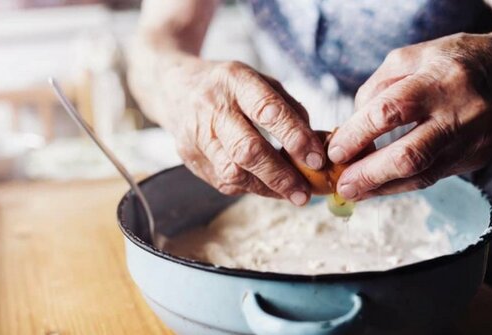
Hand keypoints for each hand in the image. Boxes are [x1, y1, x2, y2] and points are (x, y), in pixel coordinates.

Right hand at [149, 60, 325, 204]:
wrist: (175, 88)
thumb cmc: (229, 87)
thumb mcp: (260, 81)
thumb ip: (289, 108)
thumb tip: (316, 143)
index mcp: (235, 80)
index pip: (267, 110)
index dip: (295, 137)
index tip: (317, 159)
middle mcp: (211, 107)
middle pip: (247, 149)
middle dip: (280, 175)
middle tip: (304, 192)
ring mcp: (196, 135)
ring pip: (233, 172)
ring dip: (267, 188)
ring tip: (292, 194)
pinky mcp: (189, 157)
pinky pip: (224, 181)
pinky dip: (251, 188)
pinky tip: (269, 188)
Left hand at [327, 32, 491, 199]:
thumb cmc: (448, 62)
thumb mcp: (408, 59)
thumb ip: (375, 90)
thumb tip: (349, 131)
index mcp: (439, 79)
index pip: (390, 112)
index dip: (358, 134)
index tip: (335, 150)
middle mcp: (461, 113)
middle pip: (411, 155)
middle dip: (370, 174)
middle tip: (342, 185)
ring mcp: (472, 140)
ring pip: (422, 175)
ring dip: (382, 188)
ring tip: (354, 192)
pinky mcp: (476, 158)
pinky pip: (432, 177)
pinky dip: (401, 184)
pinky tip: (378, 186)